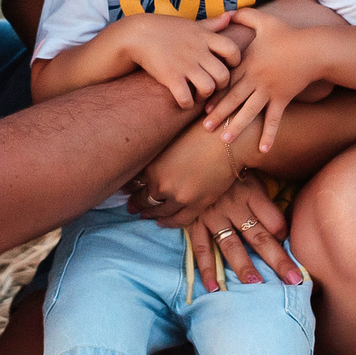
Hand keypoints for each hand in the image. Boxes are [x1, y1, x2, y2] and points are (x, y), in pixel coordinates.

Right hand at [117, 12, 242, 109]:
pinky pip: (186, 98)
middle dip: (221, 84)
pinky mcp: (170, 77)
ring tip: (198, 94)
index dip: (235, 61)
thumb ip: (213, 23)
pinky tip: (183, 99)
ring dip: (205, 95)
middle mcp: (197, 51)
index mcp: (204, 37)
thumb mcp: (192, 24)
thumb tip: (231, 15)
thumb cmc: (166, 29)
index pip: (232, 50)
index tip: (227, 65)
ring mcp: (184, 65)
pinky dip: (187, 104)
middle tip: (213, 85)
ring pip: (208, 88)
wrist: (137, 34)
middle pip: (224, 74)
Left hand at [126, 118, 242, 225]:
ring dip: (149, 213)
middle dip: (135, 202)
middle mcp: (162, 184)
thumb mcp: (172, 139)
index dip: (129, 187)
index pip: (134, 182)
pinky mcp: (197, 205)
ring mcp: (180, 197)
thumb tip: (148, 160)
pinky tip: (161, 222)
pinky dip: (168, 223)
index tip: (126, 189)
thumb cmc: (202, 131)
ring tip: (144, 214)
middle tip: (130, 205)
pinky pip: (178, 220)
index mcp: (153, 165)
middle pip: (143, 198)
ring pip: (158, 211)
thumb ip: (158, 154)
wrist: (229, 141)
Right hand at [186, 178, 301, 290]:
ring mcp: (213, 215)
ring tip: (257, 286)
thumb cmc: (228, 168)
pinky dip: (206, 268)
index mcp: (251, 192)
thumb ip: (263, 198)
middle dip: (278, 260)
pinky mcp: (194, 222)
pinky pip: (201, 248)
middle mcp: (234, 206)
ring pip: (232, 246)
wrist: (195, 156)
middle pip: (260, 237)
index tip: (288, 243)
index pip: (273, 219)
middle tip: (294, 280)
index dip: (283, 233)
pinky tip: (214, 287)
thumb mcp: (250, 173)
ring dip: (244, 267)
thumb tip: (280, 229)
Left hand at [200, 8, 320, 154]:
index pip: (227, 81)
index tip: (201, 105)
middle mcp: (256, 79)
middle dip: (219, 114)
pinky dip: (269, 134)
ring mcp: (269, 91)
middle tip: (205, 128)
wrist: (312, 49)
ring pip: (250, 112)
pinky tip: (262, 149)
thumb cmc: (288, 34)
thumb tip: (230, 11)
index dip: (214, 93)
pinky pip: (274, 119)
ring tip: (225, 140)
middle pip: (233, 99)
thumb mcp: (264, 22)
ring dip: (237, 127)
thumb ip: (245, 16)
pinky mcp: (282, 99)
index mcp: (248, 63)